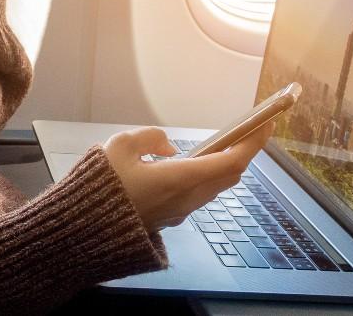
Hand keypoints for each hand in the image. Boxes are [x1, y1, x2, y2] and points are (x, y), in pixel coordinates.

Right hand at [102, 123, 272, 229]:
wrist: (87, 228)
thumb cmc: (102, 187)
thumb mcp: (120, 146)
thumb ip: (150, 138)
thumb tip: (168, 147)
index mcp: (179, 179)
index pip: (231, 160)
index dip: (253, 142)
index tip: (265, 124)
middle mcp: (187, 198)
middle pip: (231, 175)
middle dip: (247, 151)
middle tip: (253, 130)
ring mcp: (180, 211)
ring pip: (217, 186)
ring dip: (229, 165)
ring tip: (231, 144)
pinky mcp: (170, 217)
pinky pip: (201, 194)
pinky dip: (211, 176)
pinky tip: (201, 165)